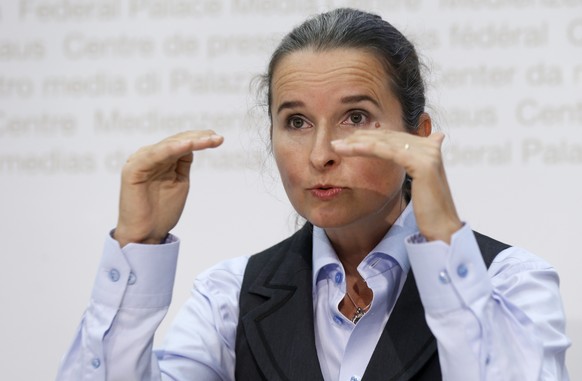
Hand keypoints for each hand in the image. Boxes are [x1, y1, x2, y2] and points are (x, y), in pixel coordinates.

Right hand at [114, 130, 223, 246]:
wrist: (145, 235)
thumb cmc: (162, 212)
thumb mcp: (179, 182)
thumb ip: (183, 164)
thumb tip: (193, 146)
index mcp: (159, 159)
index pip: (181, 143)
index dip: (200, 139)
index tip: (218, 139)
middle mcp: (149, 156)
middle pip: (176, 141)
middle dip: (199, 138)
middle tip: (218, 138)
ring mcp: (140, 161)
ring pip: (169, 145)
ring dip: (190, 141)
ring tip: (208, 139)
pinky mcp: (133, 169)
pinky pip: (156, 154)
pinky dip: (172, 148)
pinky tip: (188, 145)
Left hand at [331, 122, 461, 243]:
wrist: (442, 230)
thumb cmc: (427, 212)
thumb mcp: (417, 184)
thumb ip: (412, 167)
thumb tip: (407, 159)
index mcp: (429, 148)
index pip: (393, 137)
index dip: (369, 137)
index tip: (347, 141)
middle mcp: (430, 146)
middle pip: (388, 136)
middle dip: (360, 137)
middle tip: (337, 142)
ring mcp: (428, 153)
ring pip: (385, 142)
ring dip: (357, 142)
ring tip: (337, 146)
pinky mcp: (422, 163)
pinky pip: (388, 152)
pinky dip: (367, 149)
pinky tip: (350, 149)